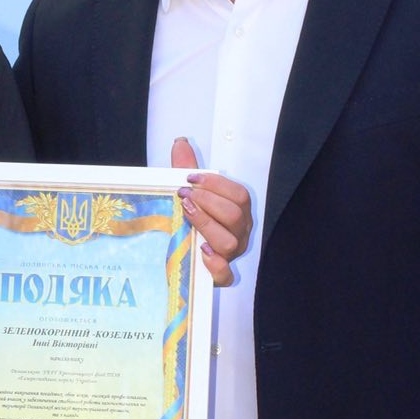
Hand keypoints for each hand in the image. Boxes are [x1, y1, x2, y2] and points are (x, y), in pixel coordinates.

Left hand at [171, 138, 251, 287]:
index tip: (190, 178)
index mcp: (238, 211)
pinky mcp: (220, 276)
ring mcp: (232, 254)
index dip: (216, 184)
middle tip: (183, 196)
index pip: (238, 195)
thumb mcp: (188, 194)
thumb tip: (180, 143)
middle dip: (208, 202)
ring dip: (206, 225)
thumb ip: (186, 169)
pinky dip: (215, 265)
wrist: (180, 256)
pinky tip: (201, 251)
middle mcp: (239, 233)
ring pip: (229, 241)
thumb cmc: (190, 221)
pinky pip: (226, 275)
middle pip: (235, 216)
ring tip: (186, 214)